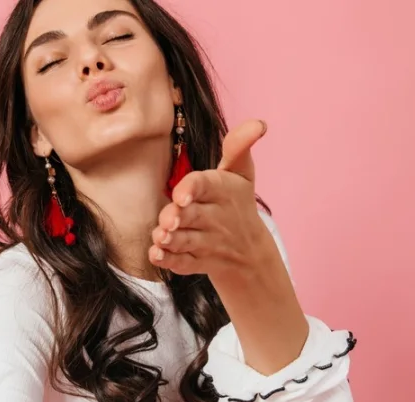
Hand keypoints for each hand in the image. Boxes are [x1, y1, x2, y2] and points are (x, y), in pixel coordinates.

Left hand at [150, 119, 274, 279]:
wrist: (250, 252)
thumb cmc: (236, 202)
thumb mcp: (241, 173)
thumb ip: (238, 146)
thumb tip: (258, 124)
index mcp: (222, 191)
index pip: (205, 185)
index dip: (192, 189)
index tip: (180, 195)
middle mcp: (215, 217)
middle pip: (193, 216)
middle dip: (178, 217)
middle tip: (167, 220)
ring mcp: (207, 242)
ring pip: (187, 241)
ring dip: (172, 240)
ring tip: (161, 236)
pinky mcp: (198, 261)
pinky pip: (183, 263)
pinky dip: (169, 261)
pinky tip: (156, 254)